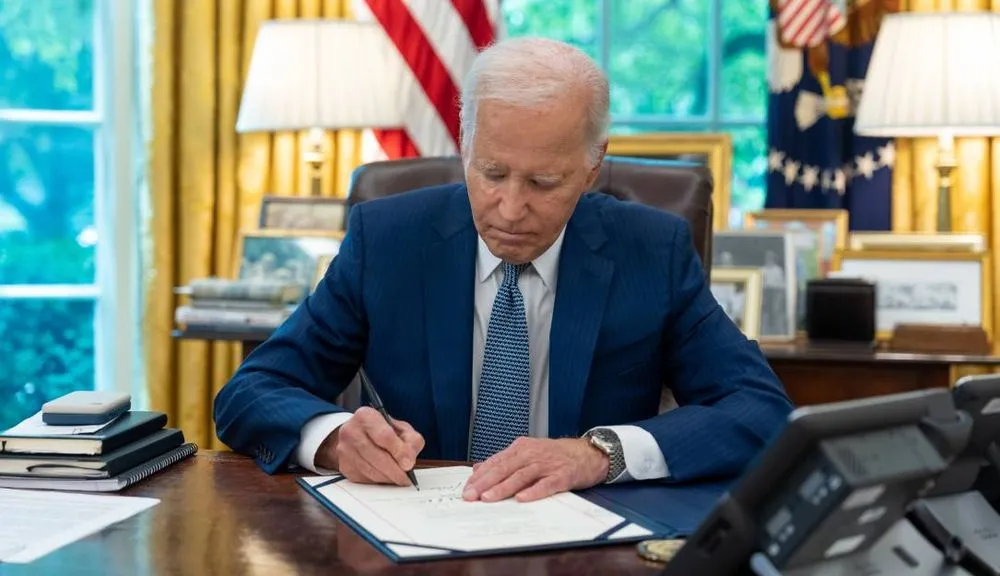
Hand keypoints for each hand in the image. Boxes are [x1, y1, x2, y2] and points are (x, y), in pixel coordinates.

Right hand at [315, 407, 424, 485]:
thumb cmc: (382, 431)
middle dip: (395, 470)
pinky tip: (386, 476)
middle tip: (406, 478)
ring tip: (399, 478)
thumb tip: (408, 461)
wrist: (357, 435)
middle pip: (377, 456)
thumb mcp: (401, 428)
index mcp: (366, 416)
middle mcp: (351, 431)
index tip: (409, 464)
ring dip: (388, 478)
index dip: (399, 452)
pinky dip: (379, 481)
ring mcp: (345, 449)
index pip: (384, 436)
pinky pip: (364, 479)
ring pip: (370, 470)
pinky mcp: (344, 466)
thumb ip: (411, 440)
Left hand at [462, 437, 608, 502]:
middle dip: (485, 483)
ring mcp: (547, 464)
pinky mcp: (562, 475)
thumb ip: (504, 461)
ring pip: (521, 476)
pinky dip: (534, 491)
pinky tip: (522, 498)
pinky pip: (547, 484)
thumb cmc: (555, 455)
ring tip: (488, 497)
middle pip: (504, 468)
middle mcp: (532, 454)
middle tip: (470, 495)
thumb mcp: (528, 453)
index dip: (479, 476)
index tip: (466, 488)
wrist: (587, 453)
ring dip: (503, 487)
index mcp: (521, 448)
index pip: (496, 462)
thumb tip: (478, 468)